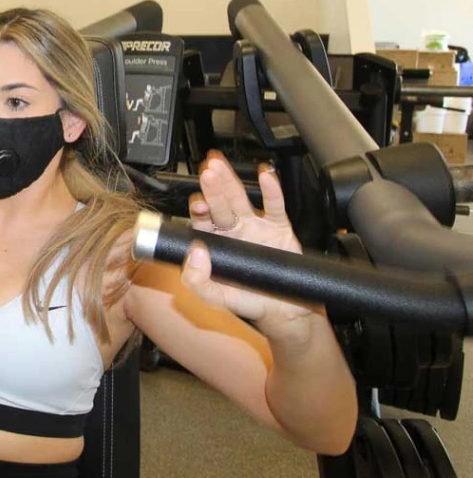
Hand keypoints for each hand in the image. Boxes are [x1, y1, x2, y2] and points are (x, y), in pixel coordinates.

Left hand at [182, 152, 315, 339]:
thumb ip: (197, 281)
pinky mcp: (278, 227)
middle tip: (207, 172)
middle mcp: (232, 230)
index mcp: (214, 243)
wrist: (283, 312)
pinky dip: (272, 190)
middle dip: (212, 187)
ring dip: (231, 181)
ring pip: (240, 199)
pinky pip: (274, 206)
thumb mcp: (216, 297)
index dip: (198, 210)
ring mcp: (254, 226)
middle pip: (219, 204)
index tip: (197, 203)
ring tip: (221, 165)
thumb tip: (195, 254)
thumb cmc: (247, 301)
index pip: (202, 221)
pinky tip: (265, 175)